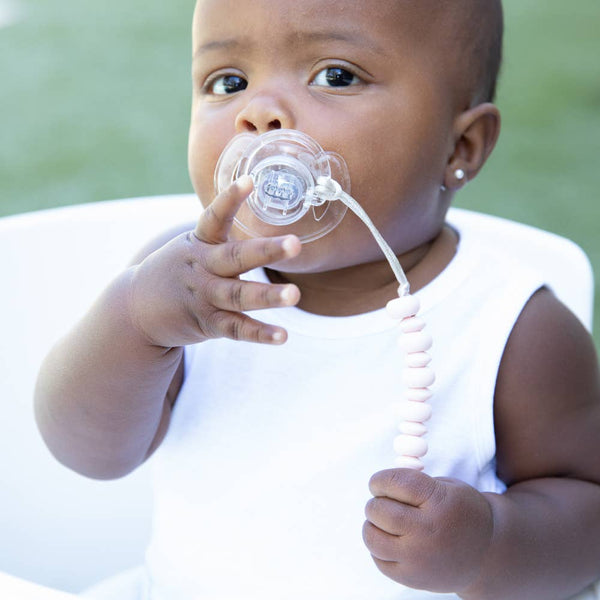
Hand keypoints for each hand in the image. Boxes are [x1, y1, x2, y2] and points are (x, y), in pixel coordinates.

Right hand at [128, 176, 300, 346]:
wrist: (135, 310)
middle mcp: (202, 268)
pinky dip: (260, 333)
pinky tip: (282, 335)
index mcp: (200, 243)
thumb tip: (255, 209)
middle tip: (295, 244)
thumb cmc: (178, 272)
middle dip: (266, 251)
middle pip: (235, 258)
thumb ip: (221, 236)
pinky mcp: (207, 324)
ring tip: (294, 294)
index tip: (249, 181)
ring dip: (268, 296)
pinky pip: (236, 329)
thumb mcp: (192, 247)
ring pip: (238, 296)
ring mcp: (204, 297)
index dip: (230, 199)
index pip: (214, 217)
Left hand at [363, 469, 492, 593]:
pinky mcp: (411, 578)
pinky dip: (378, 546)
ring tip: (385, 521)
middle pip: (380, 510)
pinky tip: (393, 540)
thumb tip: (380, 483)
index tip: (378, 483)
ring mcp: (419, 559)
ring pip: (372, 537)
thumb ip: (415, 481)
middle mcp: (428, 531)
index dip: (380, 480)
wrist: (485, 554)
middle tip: (383, 502)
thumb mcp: (448, 487)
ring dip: (373, 524)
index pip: (396, 483)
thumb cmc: (460, 511)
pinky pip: (378, 559)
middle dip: (376, 502)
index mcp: (440, 502)